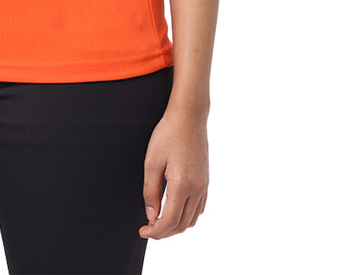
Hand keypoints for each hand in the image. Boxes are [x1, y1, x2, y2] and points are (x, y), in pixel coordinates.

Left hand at [138, 105, 208, 239]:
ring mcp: (204, 186)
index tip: (143, 231)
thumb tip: (151, 215)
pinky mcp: (206, 181)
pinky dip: (186, 216)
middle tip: (148, 229)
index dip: (155, 231)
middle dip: (164, 232)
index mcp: (182, 184)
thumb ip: (150, 191)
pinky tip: (174, 210)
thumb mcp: (152, 161)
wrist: (189, 117)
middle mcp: (197, 188)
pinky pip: (198, 208)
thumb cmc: (169, 134)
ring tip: (159, 221)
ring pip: (192, 219)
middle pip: (181, 225)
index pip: (169, 221)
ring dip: (175, 226)